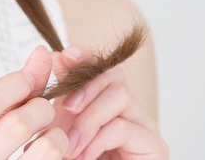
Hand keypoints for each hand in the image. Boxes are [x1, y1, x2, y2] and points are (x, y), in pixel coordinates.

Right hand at [0, 45, 68, 159]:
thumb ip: (10, 89)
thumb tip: (42, 52)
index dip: (15, 85)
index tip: (27, 81)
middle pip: (15, 125)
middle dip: (39, 108)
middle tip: (44, 109)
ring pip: (44, 150)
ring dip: (56, 134)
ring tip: (51, 133)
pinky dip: (57, 152)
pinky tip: (46, 152)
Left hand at [27, 46, 167, 159]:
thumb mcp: (57, 130)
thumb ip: (55, 98)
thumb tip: (50, 55)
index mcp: (104, 104)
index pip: (100, 67)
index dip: (83, 58)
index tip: (62, 57)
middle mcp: (129, 111)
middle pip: (113, 75)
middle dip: (85, 86)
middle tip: (64, 108)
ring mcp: (144, 128)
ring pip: (118, 96)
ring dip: (88, 118)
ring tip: (70, 144)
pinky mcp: (154, 148)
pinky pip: (123, 127)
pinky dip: (97, 139)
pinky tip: (84, 155)